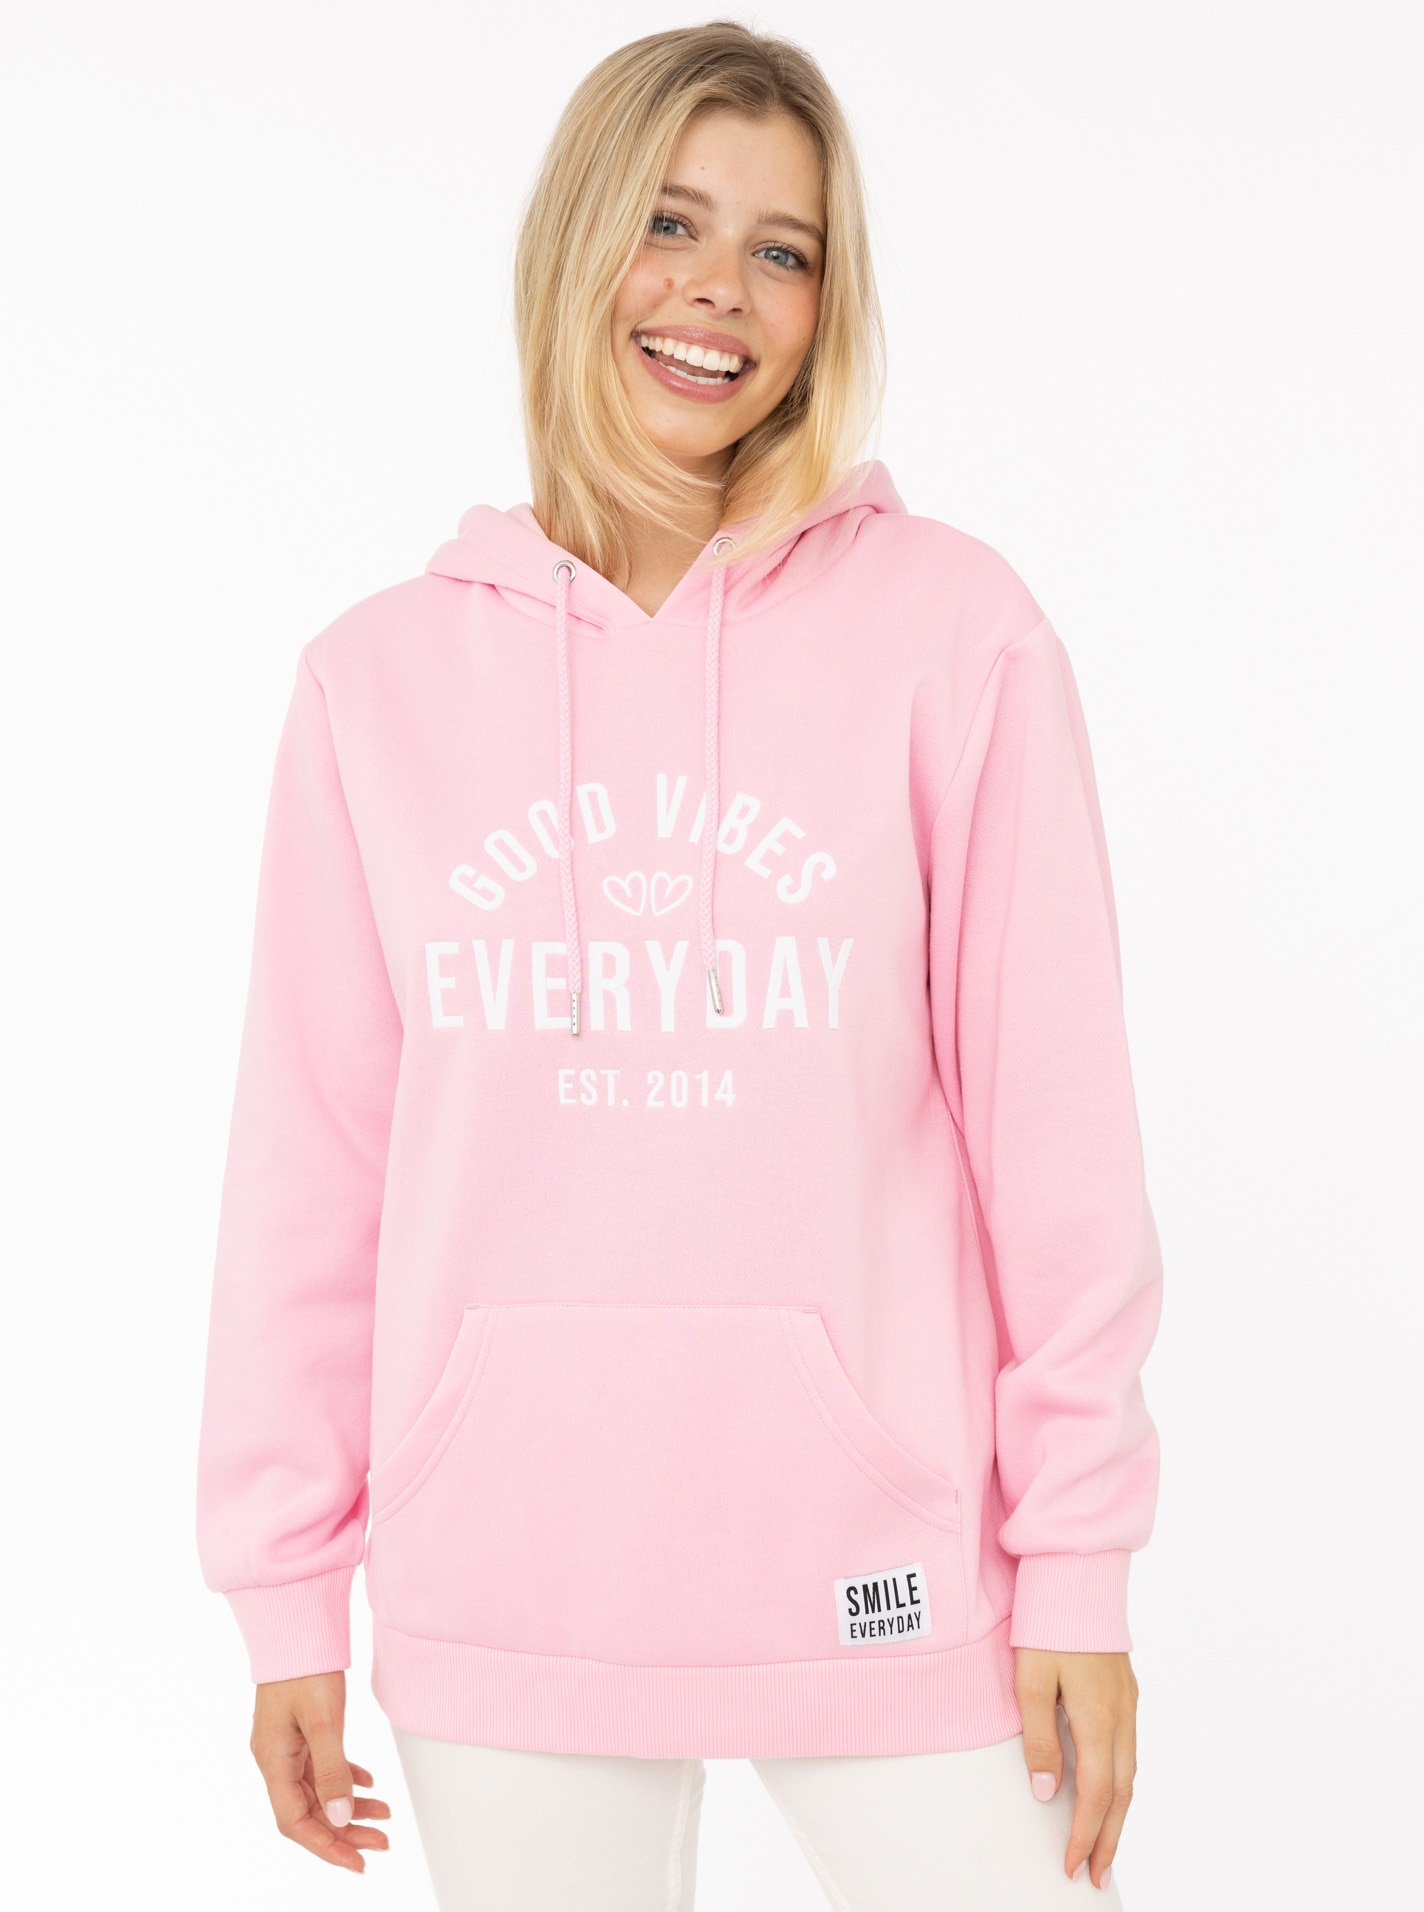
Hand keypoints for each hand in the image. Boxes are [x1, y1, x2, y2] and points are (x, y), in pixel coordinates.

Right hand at [250, 1671, 390, 1872]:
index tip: (357, 1861)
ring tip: (384, 1814)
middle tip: (381, 1841)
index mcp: (273, 1762)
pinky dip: (345, 1778)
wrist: (297, 1625)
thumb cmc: (304, 1667)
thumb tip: (341, 1818)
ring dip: (349, 1805)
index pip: (296, 1822)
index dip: (326, 1846)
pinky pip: (321, 1767)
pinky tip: (368, 1783)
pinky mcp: (300, 1730)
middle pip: (309, 1811)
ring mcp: (287, 1745)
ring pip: (318, 1790)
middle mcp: (276, 1759)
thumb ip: (332, 1770)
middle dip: (344, 1831)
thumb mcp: (323, 1720)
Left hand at [1014, 1648, 1136, 1889]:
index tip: (1070, 1866)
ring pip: (1131, 1774)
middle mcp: (1122, 1716)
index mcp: (1098, 1718)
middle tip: (1095, 1875)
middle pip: (1122, 1795)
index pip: (1096, 1795)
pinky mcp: (1126, 1691)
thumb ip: (1040, 1739)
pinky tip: (1110, 1791)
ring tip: (1104, 1845)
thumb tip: (1048, 1794)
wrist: (1077, 1574)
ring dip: (1118, 1814)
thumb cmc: (1049, 1624)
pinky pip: (1130, 1751)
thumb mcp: (1031, 1681)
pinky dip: (1122, 1783)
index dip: (1084, 1835)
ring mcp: (1129, 1703)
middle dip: (1109, 1839)